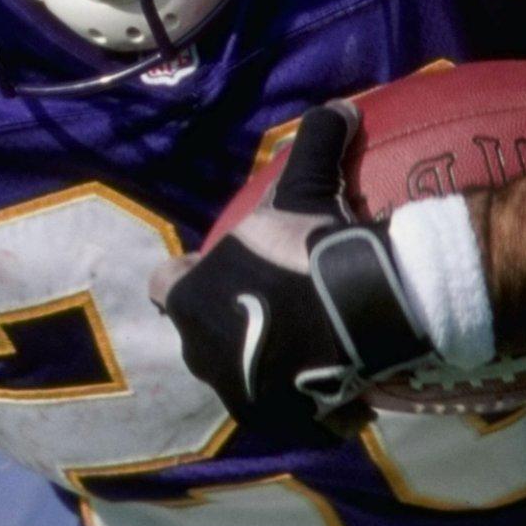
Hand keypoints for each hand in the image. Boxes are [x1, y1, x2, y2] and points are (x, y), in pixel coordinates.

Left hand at [151, 105, 432, 445]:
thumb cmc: (312, 248)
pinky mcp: (273, 420)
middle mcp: (197, 349)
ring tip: (303, 343)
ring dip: (261, 360)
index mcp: (189, 297)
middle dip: (228, 321)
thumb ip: (314, 142)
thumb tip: (339, 105)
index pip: (168, 285)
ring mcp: (233, 389)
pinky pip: (282, 408)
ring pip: (240, 373)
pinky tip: (329, 381)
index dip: (193, 276)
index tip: (225, 270)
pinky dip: (300, 398)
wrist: (358, 311)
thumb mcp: (307, 187)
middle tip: (273, 305)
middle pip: (203, 333)